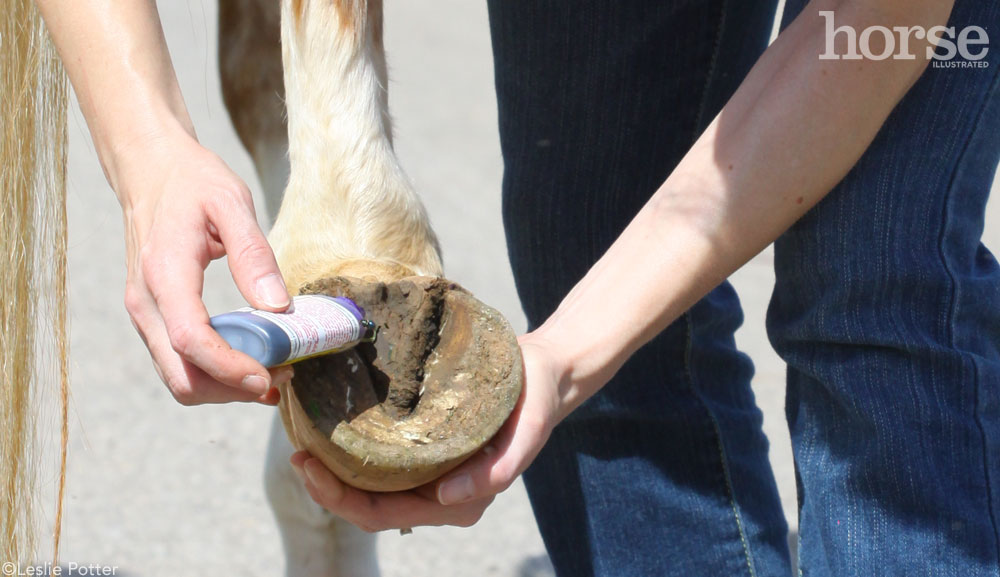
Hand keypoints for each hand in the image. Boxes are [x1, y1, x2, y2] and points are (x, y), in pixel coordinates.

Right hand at [113, 126, 292, 404]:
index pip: (190, 340)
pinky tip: (250, 361)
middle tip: (281, 376)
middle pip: (183, 377)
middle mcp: (146, 304)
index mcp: (164, 274)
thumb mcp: (231, 203)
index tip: (268, 377)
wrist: (149, 170)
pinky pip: (180, 363)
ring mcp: (145, 315)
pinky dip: (214, 374)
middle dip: (232, 389)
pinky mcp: (154, 318)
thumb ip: (253, 253)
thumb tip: (277, 306)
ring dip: (226, 387)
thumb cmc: (192, 182)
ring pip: (180, 379)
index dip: (229, 368)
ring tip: (273, 371)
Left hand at [289, 332, 570, 530]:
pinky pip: (379, 462)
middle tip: (296, 452)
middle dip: (327, 486)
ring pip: (369, 487)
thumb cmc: (536, 399)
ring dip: (334, 470)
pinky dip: (351, 450)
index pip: (385, 513)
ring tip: (304, 439)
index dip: (340, 498)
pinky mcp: (425, 449)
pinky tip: (331, 427)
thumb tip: (447, 496)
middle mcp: (441, 493)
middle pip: (369, 506)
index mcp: (460, 500)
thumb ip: (499, 469)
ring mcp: (431, 473)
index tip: (309, 464)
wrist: (542, 372)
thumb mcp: (529, 428)